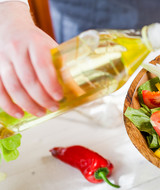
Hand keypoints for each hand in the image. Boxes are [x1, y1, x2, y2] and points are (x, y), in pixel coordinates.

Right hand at [0, 2, 62, 117]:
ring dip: (28, 104)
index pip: (43, 66)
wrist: (10, 27)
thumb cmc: (35, 41)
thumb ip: (59, 64)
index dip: (51, 84)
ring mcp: (2, 59)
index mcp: (35, 43)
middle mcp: (16, 50)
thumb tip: (74, 87)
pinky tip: (19, 113)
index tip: (59, 97)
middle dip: (42, 98)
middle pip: (28, 80)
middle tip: (53, 107)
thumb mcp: (50, 46)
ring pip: (13, 87)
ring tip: (41, 113)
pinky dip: (8, 105)